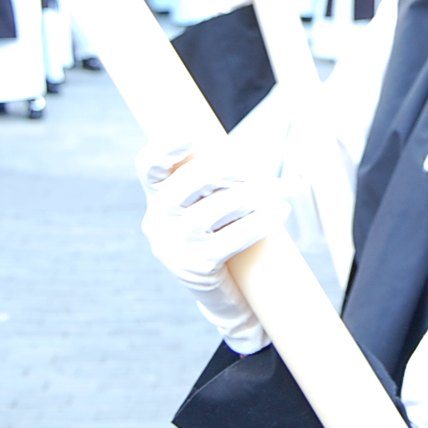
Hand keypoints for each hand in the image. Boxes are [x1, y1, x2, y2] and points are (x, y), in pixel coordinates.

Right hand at [138, 142, 287, 354]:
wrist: (220, 294)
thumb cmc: (217, 236)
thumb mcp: (202, 208)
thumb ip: (210, 179)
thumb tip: (245, 150)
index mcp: (155, 200)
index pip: (148, 167)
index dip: (165, 147)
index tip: (192, 133)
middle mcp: (157, 221)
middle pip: (189, 180)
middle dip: (228, 169)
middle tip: (258, 170)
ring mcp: (174, 245)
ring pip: (219, 207)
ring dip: (255, 195)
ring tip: (279, 191)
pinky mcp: (197, 266)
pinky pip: (235, 236)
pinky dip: (262, 221)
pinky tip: (280, 211)